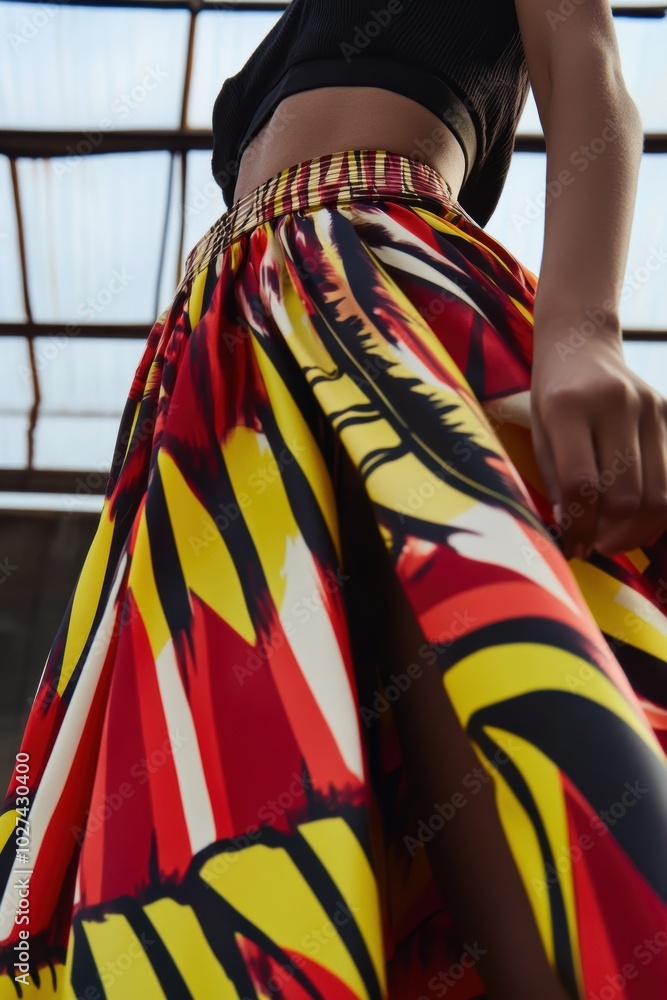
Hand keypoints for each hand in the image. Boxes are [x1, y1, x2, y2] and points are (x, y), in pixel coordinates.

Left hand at [530, 334, 666, 557]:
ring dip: (637, 530)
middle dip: (611, 534)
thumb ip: (557, 483)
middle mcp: (613, 403)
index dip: (580, 526)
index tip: (574, 546)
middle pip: (626, 493)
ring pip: (657, 492)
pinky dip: (657, 511)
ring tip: (616, 540)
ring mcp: (648, 407)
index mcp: (567, 407)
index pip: (581, 483)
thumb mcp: (539, 435)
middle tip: (596, 547)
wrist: (580, 344)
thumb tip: (577, 535)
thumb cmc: (551, 397)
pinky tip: (637, 522)